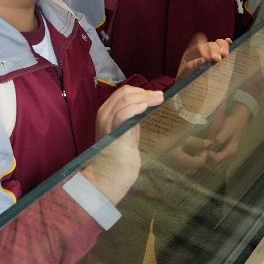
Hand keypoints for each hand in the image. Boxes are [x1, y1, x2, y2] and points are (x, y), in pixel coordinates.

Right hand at [83, 86, 163, 204]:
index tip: (155, 95)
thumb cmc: (122, 152)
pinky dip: (134, 108)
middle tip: (159, 96)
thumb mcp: (127, 128)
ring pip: (125, 100)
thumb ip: (132, 116)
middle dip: (144, 92)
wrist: (113, 173)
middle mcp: (104, 114)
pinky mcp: (114, 132)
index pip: (122, 92)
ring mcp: (107, 123)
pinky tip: (145, 108)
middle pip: (124, 93)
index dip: (140, 90)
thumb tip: (149, 101)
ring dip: (145, 97)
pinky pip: (122, 114)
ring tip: (158, 100)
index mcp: (106, 112)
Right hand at [166, 135, 211, 172]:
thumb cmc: (166, 136)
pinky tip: (182, 156)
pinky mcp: (166, 167)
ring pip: (186, 170)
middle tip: (199, 151)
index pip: (198, 162)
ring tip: (191, 154)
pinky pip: (179, 169)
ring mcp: (171, 168)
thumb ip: (196, 142)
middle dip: (198, 161)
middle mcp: (176, 167)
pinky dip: (184, 165)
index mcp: (181, 160)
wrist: (148, 140)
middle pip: (193, 168)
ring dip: (191, 164)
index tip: (204, 149)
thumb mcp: (182, 137)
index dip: (204, 156)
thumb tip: (209, 144)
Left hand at [176, 33, 231, 80]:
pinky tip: (231, 44)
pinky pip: (225, 48)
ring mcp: (212, 53)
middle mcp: (203, 50)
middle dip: (215, 50)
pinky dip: (228, 45)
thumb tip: (202, 60)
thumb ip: (190, 68)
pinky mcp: (221, 58)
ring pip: (219, 44)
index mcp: (192, 52)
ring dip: (223, 47)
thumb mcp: (185, 76)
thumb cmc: (187, 81)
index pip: (198, 42)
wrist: (190, 90)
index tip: (206, 57)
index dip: (203, 46)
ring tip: (225, 55)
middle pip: (210, 44)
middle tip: (217, 59)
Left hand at [207, 103, 250, 162]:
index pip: (218, 159)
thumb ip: (220, 139)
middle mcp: (230, 156)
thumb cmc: (233, 124)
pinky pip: (217, 158)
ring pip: (216, 163)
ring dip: (208, 159)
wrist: (239, 119)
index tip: (204, 149)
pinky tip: (205, 150)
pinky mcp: (225, 152)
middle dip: (208, 160)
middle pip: (217, 164)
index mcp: (231, 152)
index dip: (210, 156)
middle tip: (201, 152)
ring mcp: (228, 155)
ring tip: (202, 151)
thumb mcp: (227, 130)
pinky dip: (210, 156)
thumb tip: (211, 145)